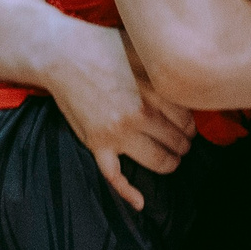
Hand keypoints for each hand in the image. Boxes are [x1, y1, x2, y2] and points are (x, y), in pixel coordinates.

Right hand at [47, 27, 193, 210]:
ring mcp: (117, 134)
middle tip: (182, 142)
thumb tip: (189, 77)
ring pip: (157, 160)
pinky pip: (115, 176)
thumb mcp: (140, 49)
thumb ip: (164, 68)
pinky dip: (129, 193)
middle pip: (177, 142)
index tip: (187, 125)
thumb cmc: (100, 46)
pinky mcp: (97, 144)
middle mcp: (138, 116)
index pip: (188, 120)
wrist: (59, 54)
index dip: (191, 124)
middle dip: (183, 144)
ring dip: (170, 163)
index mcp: (153, 92)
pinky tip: (141, 203)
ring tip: (172, 159)